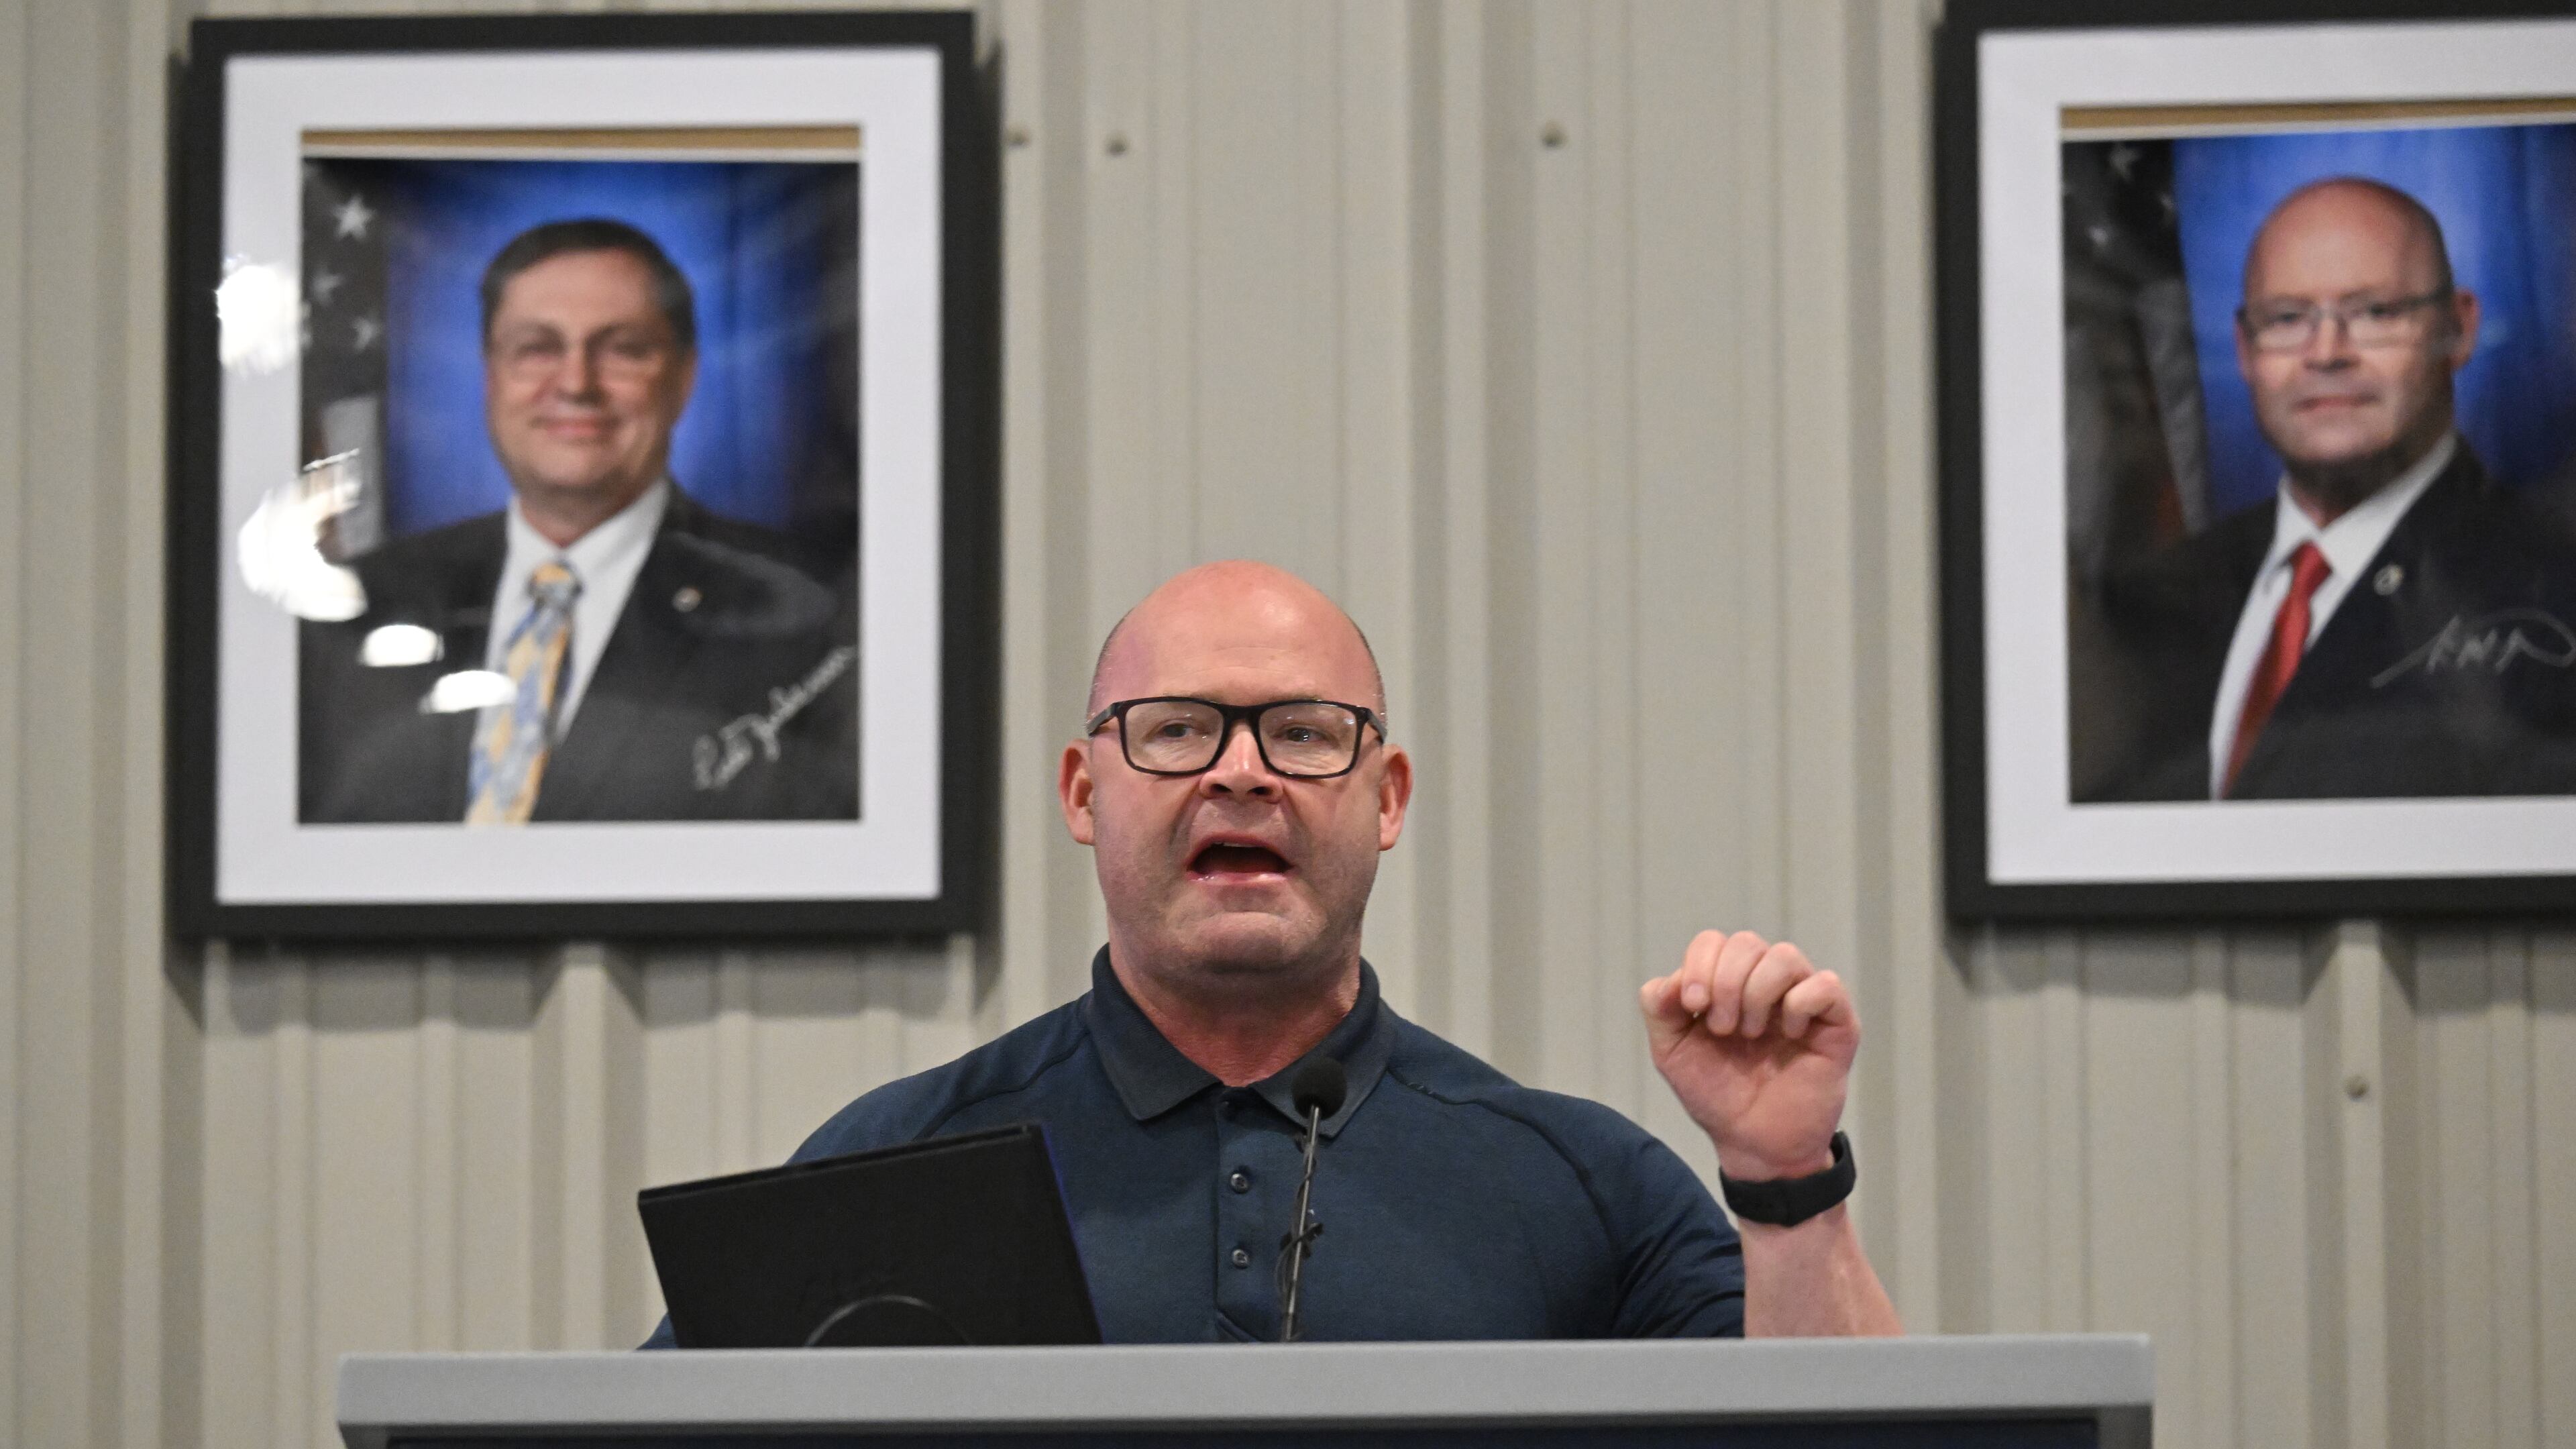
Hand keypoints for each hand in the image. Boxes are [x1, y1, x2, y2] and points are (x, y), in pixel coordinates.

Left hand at [1639, 930, 1856, 1181]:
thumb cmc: (1717, 1094)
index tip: (1694, 1007)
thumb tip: (1672, 979)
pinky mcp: (1837, 1022)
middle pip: (1746, 942)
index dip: (1700, 965)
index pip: (1713, 942)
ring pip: (1785, 956)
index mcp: (1726, 984)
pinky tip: (1790, 1036)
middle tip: (1722, 1029)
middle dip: (1725, 982)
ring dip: (1758, 993)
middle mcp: (1765, 983)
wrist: (1754, 1143)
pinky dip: (1800, 1005)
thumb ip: (1660, 1009)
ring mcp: (1802, 999)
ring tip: (1751, 1033)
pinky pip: (1825, 985)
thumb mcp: (1672, 1052)